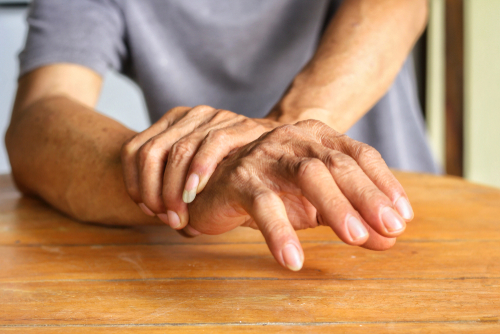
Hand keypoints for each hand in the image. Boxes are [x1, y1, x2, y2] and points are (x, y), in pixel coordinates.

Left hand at [120, 105, 279, 228]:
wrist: (278, 149)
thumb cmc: (233, 168)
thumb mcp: (197, 172)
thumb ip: (175, 186)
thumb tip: (160, 217)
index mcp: (170, 123)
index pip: (133, 150)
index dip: (133, 183)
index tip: (147, 209)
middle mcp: (188, 115)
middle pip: (150, 152)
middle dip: (152, 191)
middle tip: (165, 218)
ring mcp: (214, 117)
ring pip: (177, 151)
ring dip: (173, 189)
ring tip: (178, 215)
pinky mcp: (239, 125)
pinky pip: (211, 145)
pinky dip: (198, 171)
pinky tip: (194, 193)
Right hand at [185, 120, 413, 270]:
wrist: (219, 185)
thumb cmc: (274, 191)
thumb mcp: (317, 204)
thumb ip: (353, 216)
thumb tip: (390, 239)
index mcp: (317, 138)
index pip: (360, 154)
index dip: (384, 184)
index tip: (402, 217)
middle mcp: (294, 139)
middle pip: (338, 163)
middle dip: (366, 196)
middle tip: (390, 228)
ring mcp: (266, 156)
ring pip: (307, 174)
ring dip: (335, 206)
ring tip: (355, 238)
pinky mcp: (241, 179)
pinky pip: (264, 204)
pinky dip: (280, 232)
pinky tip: (294, 259)